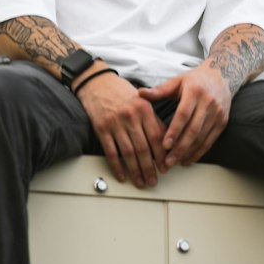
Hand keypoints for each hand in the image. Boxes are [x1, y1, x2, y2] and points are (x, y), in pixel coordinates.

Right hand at [75, 71, 166, 188]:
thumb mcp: (142, 100)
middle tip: (154, 180)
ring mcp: (115, 123)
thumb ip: (153, 119)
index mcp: (144, 108)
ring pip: (128, 153)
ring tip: (141, 182)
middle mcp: (131, 116)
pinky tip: (122, 175)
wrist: (97, 81)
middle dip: (150, 168)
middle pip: (143, 148)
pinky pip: (111, 152)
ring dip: (135, 171)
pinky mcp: (101, 128)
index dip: (162, 155)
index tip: (166, 167)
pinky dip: (117, 166)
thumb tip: (165, 141)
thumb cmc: (120, 91)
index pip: (157, 137)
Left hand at [138, 64, 231, 168]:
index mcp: (195, 91)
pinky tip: (188, 159)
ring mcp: (217, 113)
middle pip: (193, 130)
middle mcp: (208, 102)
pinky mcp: (222, 122)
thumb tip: (140, 93)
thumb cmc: (195, 80)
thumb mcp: (177, 81)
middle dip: (180, 148)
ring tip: (175, 162)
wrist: (222, 76)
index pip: (183, 114)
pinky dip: (199, 152)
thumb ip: (159, 90)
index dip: (174, 131)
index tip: (164, 145)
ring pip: (202, 138)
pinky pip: (210, 140)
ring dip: (188, 152)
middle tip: (168, 161)